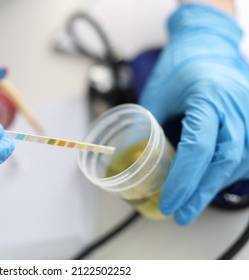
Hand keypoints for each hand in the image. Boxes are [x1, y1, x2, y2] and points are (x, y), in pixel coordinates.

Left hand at [139, 4, 248, 224]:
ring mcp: (248, 112)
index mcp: (208, 97)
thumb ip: (145, 125)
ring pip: (240, 161)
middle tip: (181, 214)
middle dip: (202, 193)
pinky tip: (211, 183)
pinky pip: (246, 154)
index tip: (169, 202)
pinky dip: (228, 173)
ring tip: (192, 203)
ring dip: (215, 186)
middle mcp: (235, 107)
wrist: (207, 45)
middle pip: (224, 160)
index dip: (183, 180)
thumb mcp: (156, 93)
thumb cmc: (180, 65)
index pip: (199, 148)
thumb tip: (131, 156)